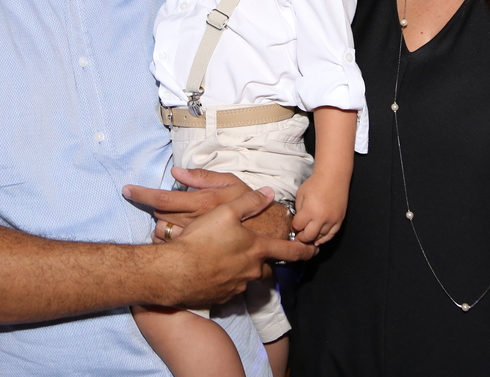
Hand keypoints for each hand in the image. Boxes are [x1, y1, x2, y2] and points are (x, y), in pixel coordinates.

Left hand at [123, 167, 291, 239]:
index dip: (142, 194)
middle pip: (160, 218)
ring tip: (170, 223)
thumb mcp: (232, 185)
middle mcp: (196, 224)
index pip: (164, 198)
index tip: (127, 190)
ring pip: (164, 236)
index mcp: (202, 204)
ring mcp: (197, 244)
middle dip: (154, 211)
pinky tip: (180, 239)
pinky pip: (176, 251)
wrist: (272, 238)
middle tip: (155, 205)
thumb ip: (204, 177)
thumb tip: (177, 173)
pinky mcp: (201, 258)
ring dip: (161, 229)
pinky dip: (171, 243)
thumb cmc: (252, 209)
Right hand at [155, 187, 316, 307]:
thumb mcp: (225, 212)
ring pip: (247, 278)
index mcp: (256, 249)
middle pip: (266, 269)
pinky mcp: (221, 298)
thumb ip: (249, 202)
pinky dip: (225, 280)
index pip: (289, 251)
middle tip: (256, 255)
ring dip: (242, 270)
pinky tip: (211, 272)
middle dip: (265, 262)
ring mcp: (237, 287)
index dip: (304, 250)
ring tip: (227, 261)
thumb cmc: (201, 239)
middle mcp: (251, 271)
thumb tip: (269, 192)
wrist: (175, 272)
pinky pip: (229, 288)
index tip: (314, 250)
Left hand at [293, 172, 348, 244]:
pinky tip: (319, 240)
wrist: (333, 177)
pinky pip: (332, 235)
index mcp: (309, 210)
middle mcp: (321, 217)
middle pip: (309, 236)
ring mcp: (332, 219)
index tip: (294, 226)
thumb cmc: (316, 183)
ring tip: (308, 236)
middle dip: (301, 237)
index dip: (294, 227)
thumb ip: (298, 209)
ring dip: (313, 238)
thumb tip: (298, 221)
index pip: (298, 226)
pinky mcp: (339, 219)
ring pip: (320, 237)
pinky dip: (324, 239)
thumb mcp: (301, 194)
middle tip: (299, 236)